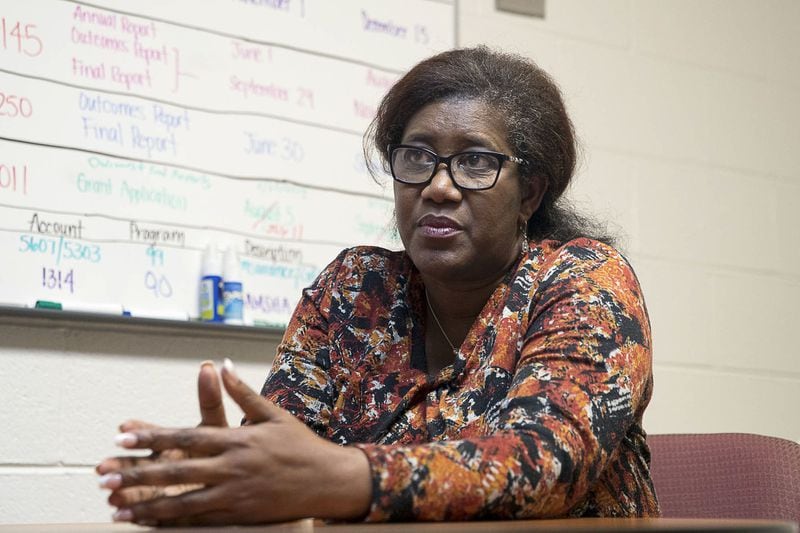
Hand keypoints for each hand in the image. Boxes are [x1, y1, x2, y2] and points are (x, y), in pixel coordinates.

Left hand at [98, 359, 371, 525]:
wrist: (328, 480)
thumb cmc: (300, 444)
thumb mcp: (273, 413)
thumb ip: (242, 392)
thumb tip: (222, 365)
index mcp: (238, 439)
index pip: (187, 436)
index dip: (152, 437)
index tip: (123, 434)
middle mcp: (232, 467)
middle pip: (177, 471)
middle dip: (137, 473)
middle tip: (103, 474)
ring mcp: (235, 494)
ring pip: (183, 502)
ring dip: (146, 505)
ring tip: (115, 508)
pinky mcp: (240, 515)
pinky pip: (200, 521)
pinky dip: (172, 523)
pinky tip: (149, 524)